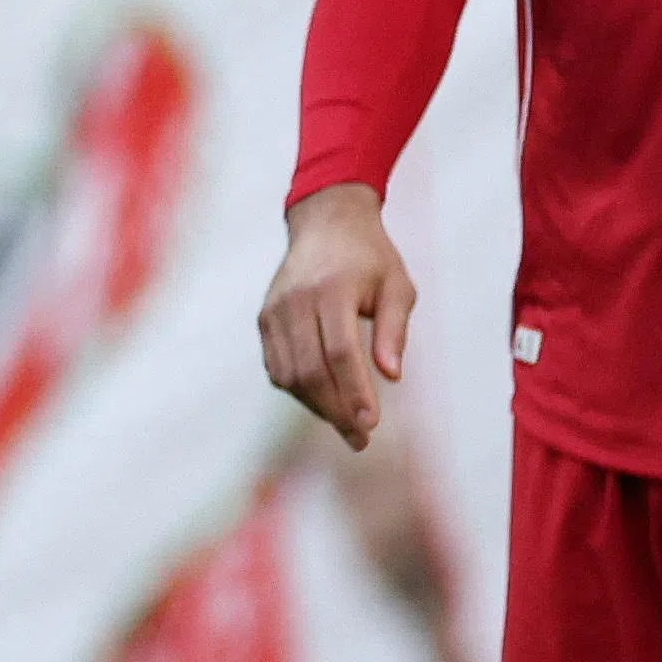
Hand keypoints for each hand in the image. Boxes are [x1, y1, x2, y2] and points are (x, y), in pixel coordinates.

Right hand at [256, 184, 418, 449]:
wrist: (325, 222)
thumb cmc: (370, 258)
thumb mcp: (397, 286)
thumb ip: (394, 330)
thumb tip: (392, 376)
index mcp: (332, 289)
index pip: (341, 352)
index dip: (355, 392)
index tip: (372, 424)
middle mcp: (296, 301)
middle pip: (311, 371)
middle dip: (336, 411)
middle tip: (361, 438)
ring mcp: (274, 311)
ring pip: (289, 375)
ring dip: (317, 406)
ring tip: (347, 424)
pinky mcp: (264, 320)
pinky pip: (277, 368)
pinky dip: (300, 390)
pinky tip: (325, 399)